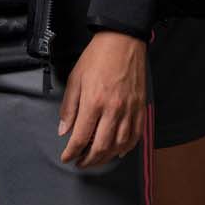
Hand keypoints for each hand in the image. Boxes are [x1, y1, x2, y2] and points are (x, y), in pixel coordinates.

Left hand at [58, 31, 146, 167]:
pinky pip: (135, 135)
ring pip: (119, 145)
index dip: (71, 152)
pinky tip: (118, 151)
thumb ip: (69, 107)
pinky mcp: (140, 107)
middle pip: (100, 147)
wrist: (122, 40)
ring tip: (96, 159)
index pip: (80, 138)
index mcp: (94, 102)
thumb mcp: (75, 79)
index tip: (66, 157)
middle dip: (88, 160)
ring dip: (106, 158)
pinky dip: (127, 148)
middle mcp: (113, 109)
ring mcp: (129, 110)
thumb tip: (64, 130)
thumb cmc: (98, 57)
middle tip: (80, 163)